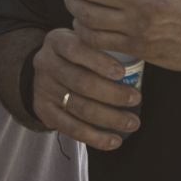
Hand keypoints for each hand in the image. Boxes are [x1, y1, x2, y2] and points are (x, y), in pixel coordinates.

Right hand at [30, 27, 139, 150]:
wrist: (47, 70)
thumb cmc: (76, 54)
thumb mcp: (82, 40)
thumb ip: (101, 46)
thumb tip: (137, 57)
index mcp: (56, 41)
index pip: (76, 49)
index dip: (99, 62)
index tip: (122, 72)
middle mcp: (45, 63)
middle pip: (81, 82)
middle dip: (112, 93)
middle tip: (136, 98)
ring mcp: (43, 89)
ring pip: (79, 107)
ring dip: (109, 118)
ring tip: (132, 122)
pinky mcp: (44, 111)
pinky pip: (71, 128)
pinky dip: (95, 137)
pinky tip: (114, 140)